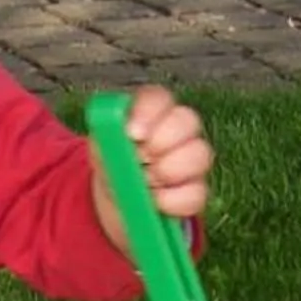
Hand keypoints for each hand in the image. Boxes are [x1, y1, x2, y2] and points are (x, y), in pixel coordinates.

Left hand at [90, 83, 213, 249]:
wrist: (116, 201)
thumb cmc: (111, 166)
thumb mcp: (100, 150)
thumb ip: (106, 140)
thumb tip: (117, 139)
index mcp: (151, 112)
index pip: (158, 98)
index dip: (148, 112)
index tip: (133, 134)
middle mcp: (179, 129)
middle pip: (188, 119)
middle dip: (163, 140)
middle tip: (142, 158)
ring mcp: (192, 159)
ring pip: (200, 154)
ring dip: (169, 170)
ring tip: (146, 181)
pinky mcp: (197, 190)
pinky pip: (197, 192)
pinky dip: (173, 200)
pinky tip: (156, 201)